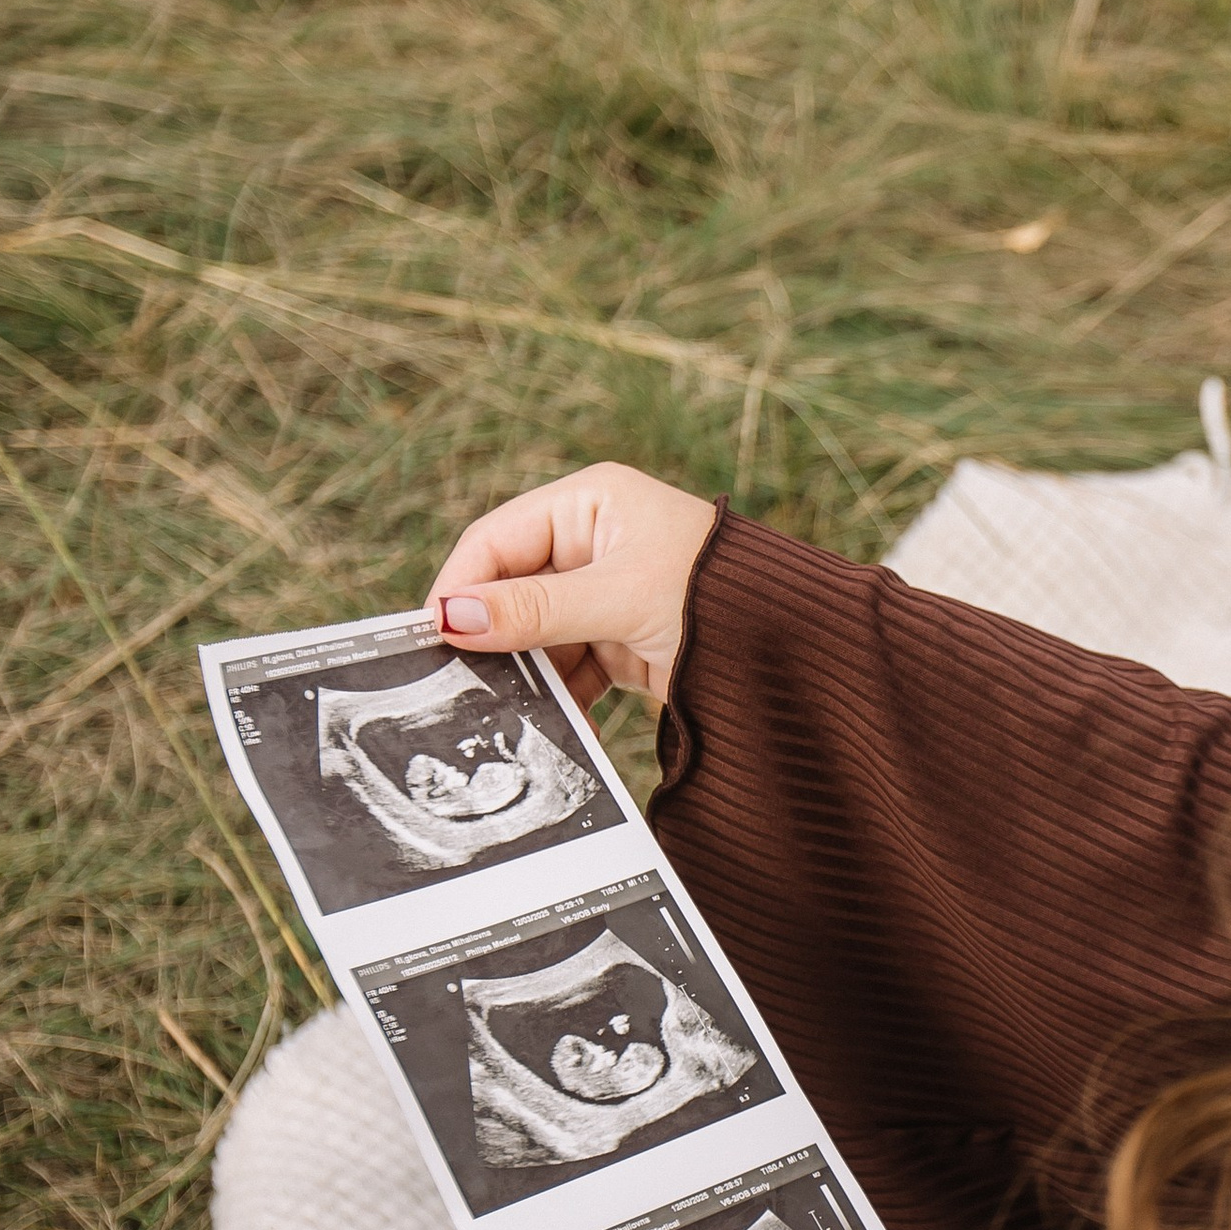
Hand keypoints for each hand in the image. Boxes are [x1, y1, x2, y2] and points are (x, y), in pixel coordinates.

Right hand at [426, 462, 715, 708]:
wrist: (800, 648)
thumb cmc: (720, 595)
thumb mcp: (619, 599)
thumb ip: (534, 610)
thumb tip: (452, 619)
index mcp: (590, 502)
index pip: (496, 540)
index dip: (460, 587)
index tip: (430, 639)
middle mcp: (593, 540)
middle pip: (511, 590)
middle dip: (492, 640)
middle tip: (459, 685)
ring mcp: (606, 592)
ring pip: (538, 637)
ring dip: (528, 677)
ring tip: (512, 715)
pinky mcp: (621, 638)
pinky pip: (571, 668)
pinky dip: (564, 699)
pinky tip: (564, 727)